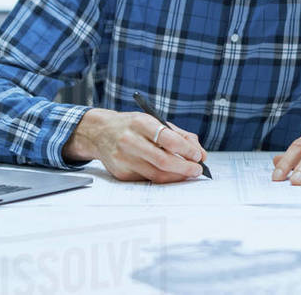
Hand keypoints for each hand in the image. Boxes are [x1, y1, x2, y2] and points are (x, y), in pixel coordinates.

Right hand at [62, 108, 206, 182]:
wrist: (100, 132)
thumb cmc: (133, 126)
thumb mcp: (154, 121)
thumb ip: (179, 135)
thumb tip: (200, 153)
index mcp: (140, 123)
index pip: (168, 139)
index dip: (186, 149)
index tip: (198, 155)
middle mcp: (129, 140)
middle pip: (163, 160)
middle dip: (185, 168)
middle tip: (198, 170)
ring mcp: (123, 158)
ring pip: (156, 174)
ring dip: (177, 176)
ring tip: (189, 173)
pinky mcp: (120, 173)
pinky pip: (147, 179)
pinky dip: (163, 178)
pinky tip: (171, 175)